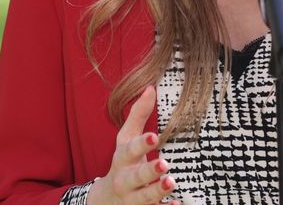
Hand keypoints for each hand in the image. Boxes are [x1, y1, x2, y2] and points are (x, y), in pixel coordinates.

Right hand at [88, 85, 178, 204]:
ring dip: (156, 191)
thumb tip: (151, 88)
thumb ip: (138, 116)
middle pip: (135, 177)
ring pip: (143, 197)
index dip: (141, 144)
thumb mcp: (125, 139)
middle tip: (164, 164)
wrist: (105, 201)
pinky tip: (177, 204)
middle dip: (148, 171)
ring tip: (171, 182)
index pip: (130, 150)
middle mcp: (125, 180)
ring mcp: (132, 198)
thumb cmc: (122, 163)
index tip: (155, 136)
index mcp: (123, 159)